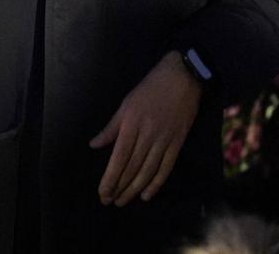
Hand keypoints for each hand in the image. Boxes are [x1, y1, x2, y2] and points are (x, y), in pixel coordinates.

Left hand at [89, 51, 202, 206]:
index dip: (110, 177)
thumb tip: (94, 144)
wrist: (183, 77)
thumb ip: (112, 127)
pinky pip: (166, 167)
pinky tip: (146, 194)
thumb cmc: (151, 87)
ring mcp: (165, 139)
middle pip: (132, 167)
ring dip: (134, 188)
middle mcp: (148, 134)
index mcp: (132, 123)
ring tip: (123, 201)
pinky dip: (156, 183)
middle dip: (119, 187)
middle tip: (109, 201)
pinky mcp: (178, 142)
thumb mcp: (127, 103)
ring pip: (148, 170)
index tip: (103, 192)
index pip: (119, 157)